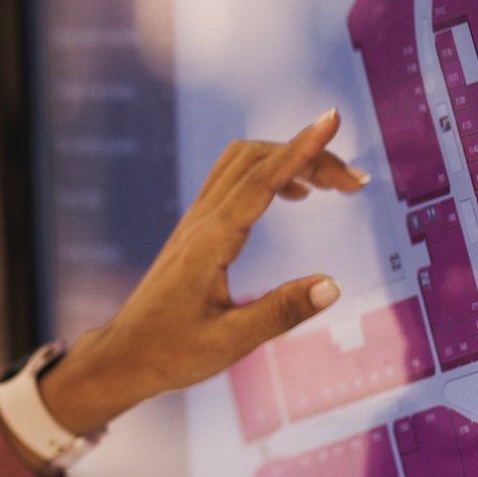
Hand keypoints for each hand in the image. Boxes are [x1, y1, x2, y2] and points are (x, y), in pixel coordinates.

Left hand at [37, 109, 365, 435]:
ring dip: (287, 160)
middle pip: (255, 161)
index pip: (260, 182)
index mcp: (209, 244)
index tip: (330, 120)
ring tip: (333, 183)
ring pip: (242, 164)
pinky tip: (294, 195)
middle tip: (355, 183)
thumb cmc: (170, 352)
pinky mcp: (195, 229)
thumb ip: (281, 313)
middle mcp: (200, 222)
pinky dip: (269, 173)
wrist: (122, 356)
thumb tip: (332, 285)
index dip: (299, 149)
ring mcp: (194, 222)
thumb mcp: (231, 342)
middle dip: (308, 156)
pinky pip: (232, 181)